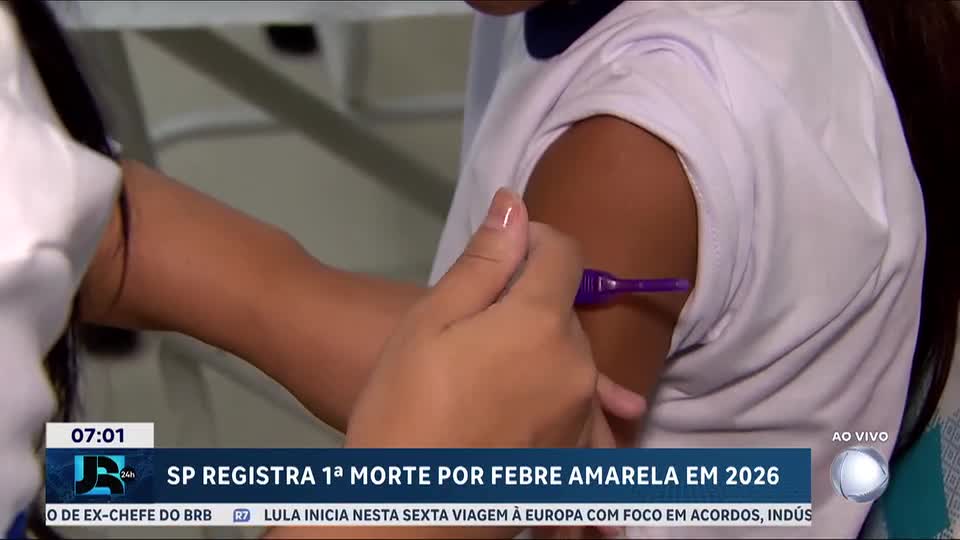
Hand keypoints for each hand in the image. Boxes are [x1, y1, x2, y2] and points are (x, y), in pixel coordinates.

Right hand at [345, 188, 645, 449]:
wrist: (403, 514)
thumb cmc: (403, 409)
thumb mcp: (429, 322)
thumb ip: (483, 262)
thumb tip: (516, 204)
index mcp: (541, 325)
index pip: (563, 254)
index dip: (532, 239)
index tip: (499, 254)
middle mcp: (577, 369)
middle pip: (566, 312)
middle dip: (531, 302)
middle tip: (475, 325)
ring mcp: (580, 420)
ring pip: (574, 363)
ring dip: (546, 353)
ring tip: (497, 374)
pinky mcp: (574, 461)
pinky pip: (588, 424)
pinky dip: (577, 415)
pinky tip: (562, 422)